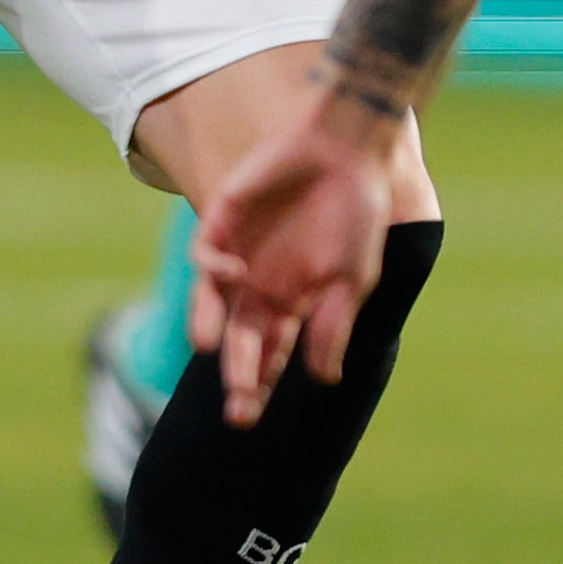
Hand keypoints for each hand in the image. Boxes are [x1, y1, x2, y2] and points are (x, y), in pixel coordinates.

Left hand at [189, 87, 402, 424]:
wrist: (344, 148)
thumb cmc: (356, 210)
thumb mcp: (353, 277)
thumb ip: (335, 326)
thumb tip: (325, 380)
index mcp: (293, 299)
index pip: (268, 352)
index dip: (258, 384)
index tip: (249, 415)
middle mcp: (261, 283)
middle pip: (240, 338)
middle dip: (238, 374)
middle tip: (236, 408)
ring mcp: (240, 252)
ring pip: (211, 301)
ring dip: (207, 324)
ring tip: (209, 348)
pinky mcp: (224, 218)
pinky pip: (206, 254)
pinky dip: (213, 269)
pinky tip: (235, 274)